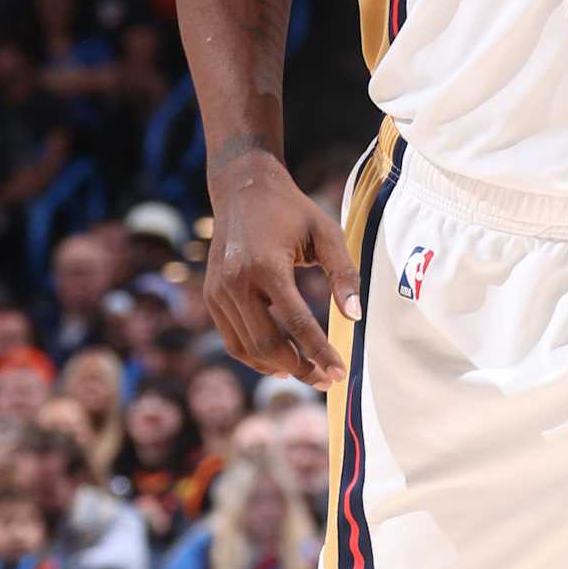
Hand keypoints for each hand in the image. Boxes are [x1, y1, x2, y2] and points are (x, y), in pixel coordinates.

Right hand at [204, 150, 360, 388]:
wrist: (243, 189)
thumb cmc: (292, 211)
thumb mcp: (327, 233)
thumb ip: (344, 274)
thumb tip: (355, 317)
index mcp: (265, 266)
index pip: (296, 323)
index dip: (319, 352)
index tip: (339, 372)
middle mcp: (235, 282)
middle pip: (267, 344)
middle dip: (299, 368)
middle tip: (326, 379)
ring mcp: (218, 292)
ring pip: (247, 349)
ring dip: (278, 367)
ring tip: (308, 372)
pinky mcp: (212, 297)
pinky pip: (233, 340)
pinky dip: (256, 356)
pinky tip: (282, 361)